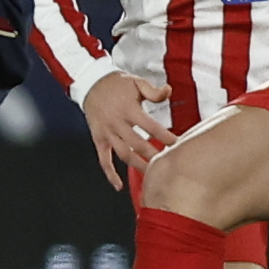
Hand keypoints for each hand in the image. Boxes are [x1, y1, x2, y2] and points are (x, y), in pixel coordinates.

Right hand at [82, 72, 174, 188]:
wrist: (91, 83)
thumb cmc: (117, 84)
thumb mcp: (137, 82)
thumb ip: (153, 91)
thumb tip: (169, 91)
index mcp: (128, 109)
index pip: (150, 126)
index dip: (164, 136)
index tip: (177, 144)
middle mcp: (117, 123)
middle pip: (137, 143)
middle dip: (154, 155)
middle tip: (168, 163)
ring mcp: (107, 133)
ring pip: (123, 154)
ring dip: (138, 166)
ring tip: (152, 175)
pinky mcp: (98, 139)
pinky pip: (103, 159)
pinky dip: (110, 174)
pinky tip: (119, 186)